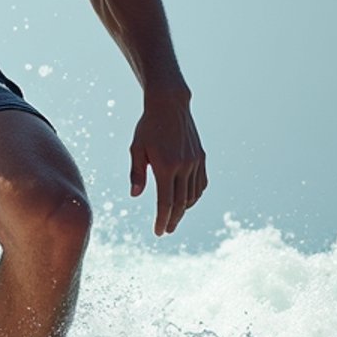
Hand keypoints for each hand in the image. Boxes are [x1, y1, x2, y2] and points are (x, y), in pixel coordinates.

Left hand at [129, 93, 206, 235]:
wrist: (169, 105)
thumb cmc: (148, 127)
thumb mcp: (137, 149)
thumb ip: (137, 174)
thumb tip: (136, 196)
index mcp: (165, 166)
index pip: (165, 202)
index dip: (162, 220)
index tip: (159, 232)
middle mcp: (183, 166)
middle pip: (180, 203)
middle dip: (173, 220)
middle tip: (166, 230)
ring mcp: (195, 162)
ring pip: (192, 195)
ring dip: (183, 209)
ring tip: (174, 217)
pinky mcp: (201, 157)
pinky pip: (201, 184)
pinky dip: (194, 196)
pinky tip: (186, 201)